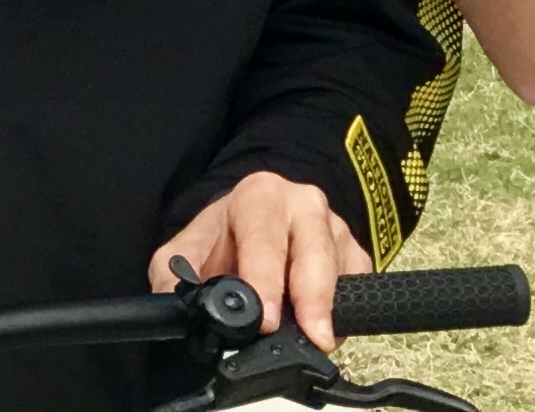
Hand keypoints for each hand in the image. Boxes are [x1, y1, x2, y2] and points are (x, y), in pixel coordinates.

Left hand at [151, 171, 370, 348]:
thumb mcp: (188, 250)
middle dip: (312, 295)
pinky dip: (346, 310)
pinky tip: (326, 324)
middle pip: (314, 249)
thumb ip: (175, 276)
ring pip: (342, 268)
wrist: (255, 219)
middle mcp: (302, 203)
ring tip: (315, 338)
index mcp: (258, 196)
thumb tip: (174, 307)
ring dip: (330, 308)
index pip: (264, 237)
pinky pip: (360, 283)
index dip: (266, 278)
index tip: (268, 318)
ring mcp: (334, 226)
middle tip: (311, 335)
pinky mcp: (355, 251)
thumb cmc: (224, 239)